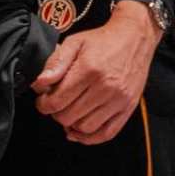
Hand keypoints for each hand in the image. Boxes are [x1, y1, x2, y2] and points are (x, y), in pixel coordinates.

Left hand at [30, 0, 159, 144]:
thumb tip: (40, 84)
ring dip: (72, 125)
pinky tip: (80, 130)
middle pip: (68, 117)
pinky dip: (90, 137)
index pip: (57, 102)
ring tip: (70, 113)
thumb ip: (55, 63)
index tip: (44, 99)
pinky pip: (107, 133)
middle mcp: (106, 87)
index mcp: (89, 70)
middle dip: (56, 113)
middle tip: (57, 103)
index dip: (43, 104)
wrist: (135, 38)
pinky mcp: (128, 107)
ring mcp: (119, 99)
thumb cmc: (103, 40)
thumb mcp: (74, 43)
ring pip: (85, 128)